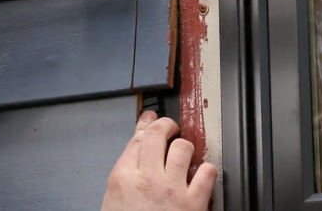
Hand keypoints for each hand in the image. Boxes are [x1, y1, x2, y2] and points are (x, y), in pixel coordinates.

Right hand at [101, 111, 217, 210]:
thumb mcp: (113, 201)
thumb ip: (125, 175)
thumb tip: (135, 155)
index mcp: (123, 178)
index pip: (137, 139)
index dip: (147, 123)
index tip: (151, 118)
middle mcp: (147, 179)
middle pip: (159, 134)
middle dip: (167, 126)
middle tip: (171, 128)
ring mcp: (171, 190)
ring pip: (184, 148)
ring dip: (186, 148)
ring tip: (186, 154)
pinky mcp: (193, 204)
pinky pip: (207, 172)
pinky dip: (208, 170)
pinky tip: (204, 174)